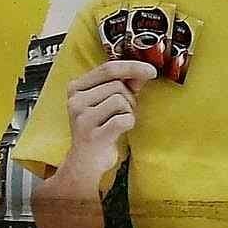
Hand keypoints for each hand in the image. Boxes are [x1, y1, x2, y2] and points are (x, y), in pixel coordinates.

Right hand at [59, 54, 163, 179]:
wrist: (86, 160)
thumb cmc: (99, 128)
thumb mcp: (107, 102)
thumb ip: (124, 84)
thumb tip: (143, 71)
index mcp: (76, 87)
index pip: (108, 68)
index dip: (132, 67)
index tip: (151, 70)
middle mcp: (76, 100)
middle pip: (117, 85)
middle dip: (129, 98)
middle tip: (121, 112)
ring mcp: (83, 118)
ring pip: (121, 101)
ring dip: (128, 112)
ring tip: (116, 122)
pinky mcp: (93, 135)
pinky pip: (124, 119)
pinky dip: (129, 123)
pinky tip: (119, 130)